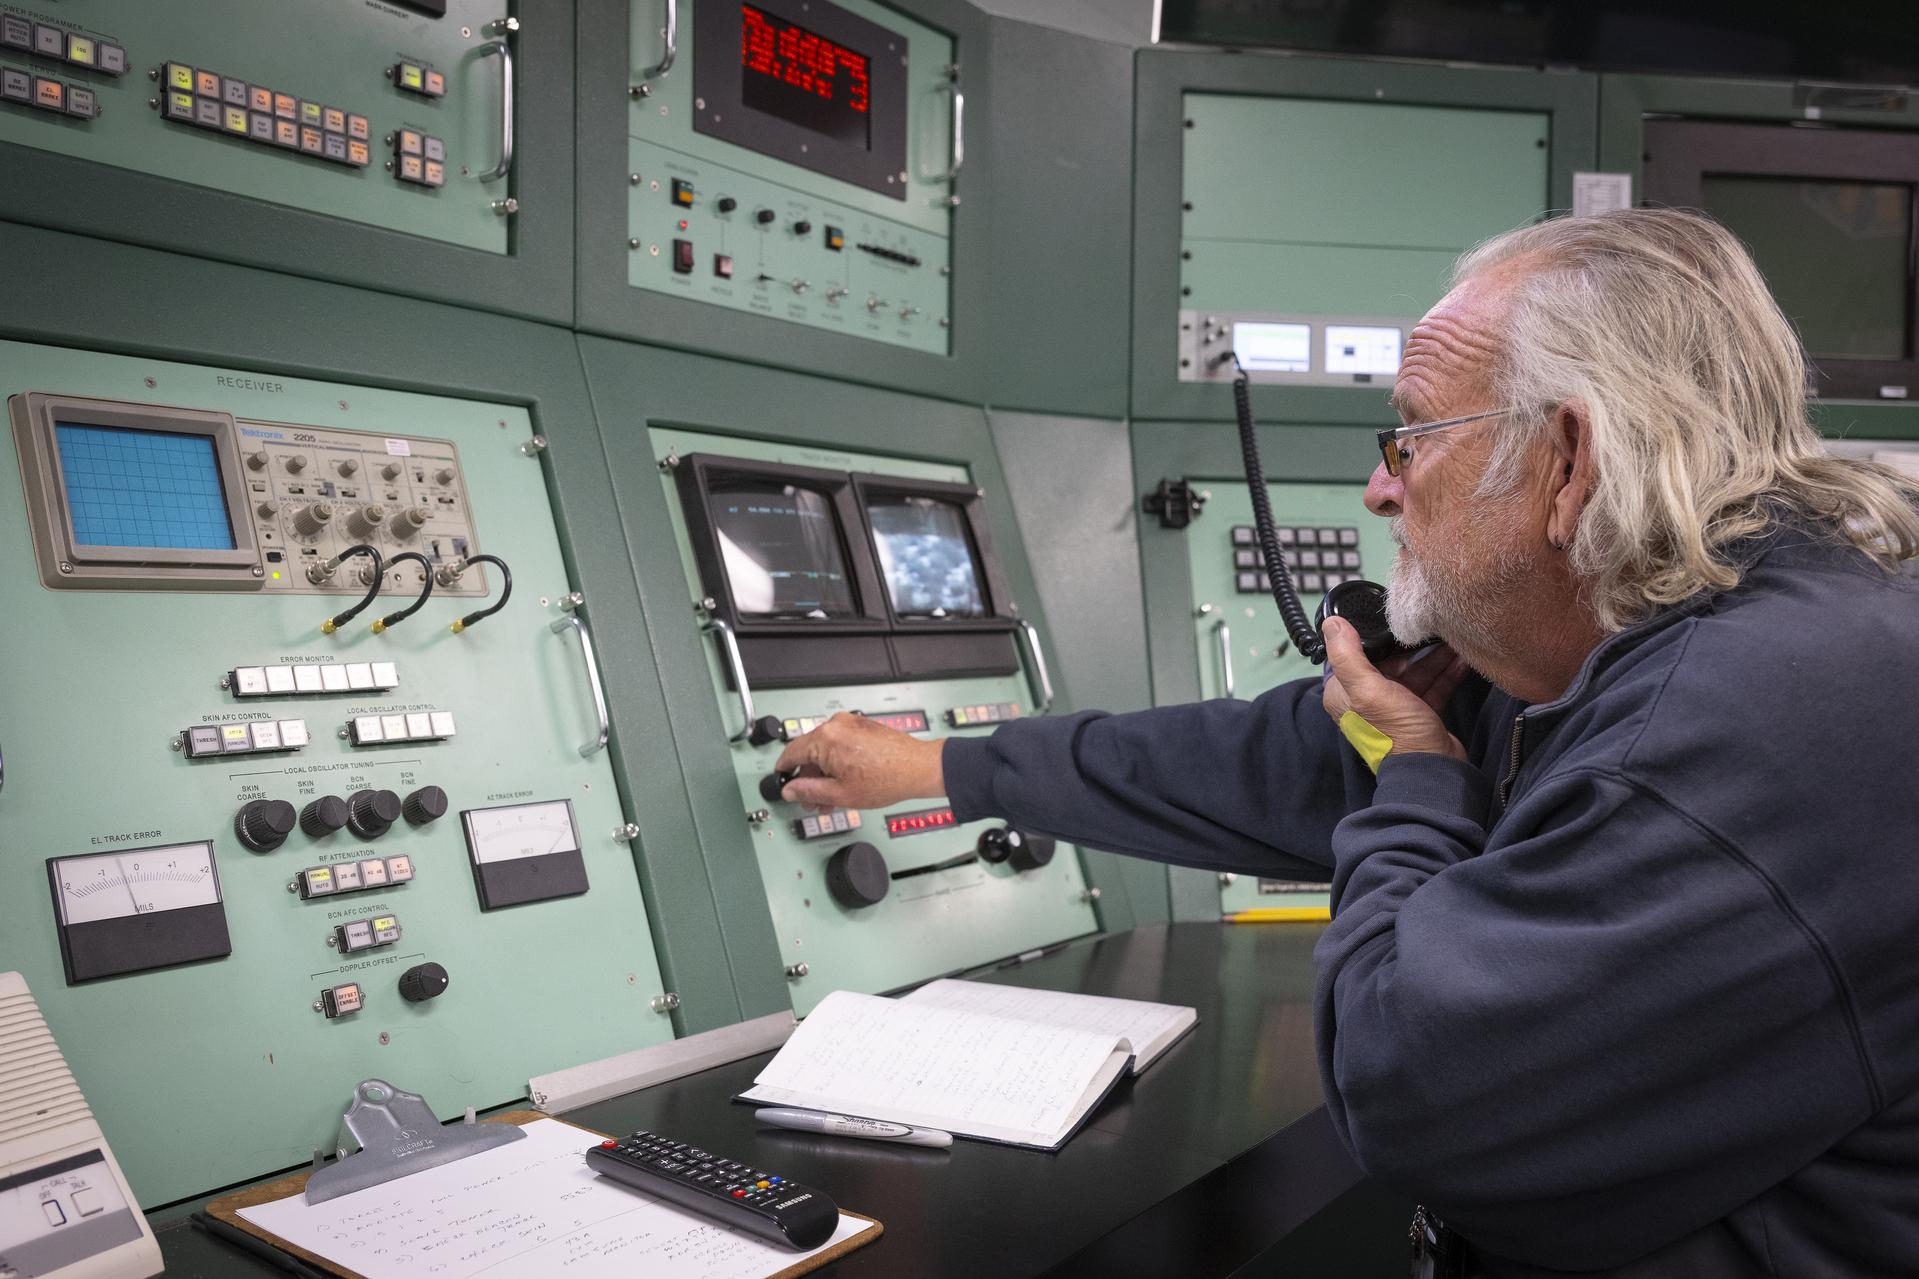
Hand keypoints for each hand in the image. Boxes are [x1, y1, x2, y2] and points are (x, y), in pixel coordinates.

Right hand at [774, 713, 946, 809]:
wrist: (918, 769)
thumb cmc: (887, 778)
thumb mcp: (840, 794)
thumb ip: (809, 791)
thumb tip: (790, 790)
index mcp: (826, 738)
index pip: (791, 752)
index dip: (784, 769)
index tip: (781, 778)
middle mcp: (836, 725)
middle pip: (809, 752)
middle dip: (809, 778)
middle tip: (811, 800)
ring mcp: (851, 723)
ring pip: (826, 749)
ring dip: (824, 773)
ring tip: (829, 798)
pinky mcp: (863, 726)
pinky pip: (841, 743)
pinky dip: (838, 762)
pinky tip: (843, 782)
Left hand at [1320, 618, 1470, 761]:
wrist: (1431, 769)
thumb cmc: (1396, 731)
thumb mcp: (1368, 690)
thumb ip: (1348, 656)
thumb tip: (1331, 623)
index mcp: (1344, 694)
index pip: (1353, 655)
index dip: (1371, 637)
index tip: (1391, 618)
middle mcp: (1366, 699)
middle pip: (1388, 662)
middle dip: (1411, 646)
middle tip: (1431, 626)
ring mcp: (1394, 706)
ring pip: (1413, 672)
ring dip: (1433, 656)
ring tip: (1452, 637)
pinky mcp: (1419, 713)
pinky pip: (1432, 685)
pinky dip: (1445, 672)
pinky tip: (1462, 657)